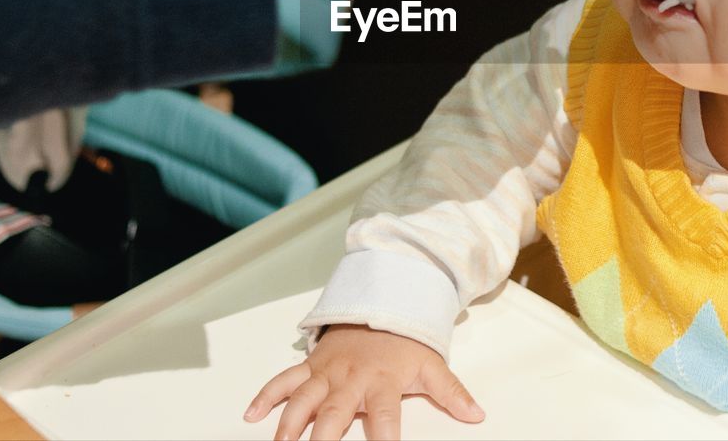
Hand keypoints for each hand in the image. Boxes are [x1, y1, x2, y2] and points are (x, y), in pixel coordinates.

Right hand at [243, 324, 483, 440]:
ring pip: (302, 401)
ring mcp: (326, 372)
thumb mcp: (432, 365)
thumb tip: (476, 414)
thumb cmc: (405, 341)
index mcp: (383, 382)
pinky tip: (251, 416)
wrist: (382, 301)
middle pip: (334, 414)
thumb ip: (451, 393)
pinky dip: (265, 396)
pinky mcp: (310, 366)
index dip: (384, 440)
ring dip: (289, 425)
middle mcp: (350, 379)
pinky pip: (284, 380)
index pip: (385, 418)